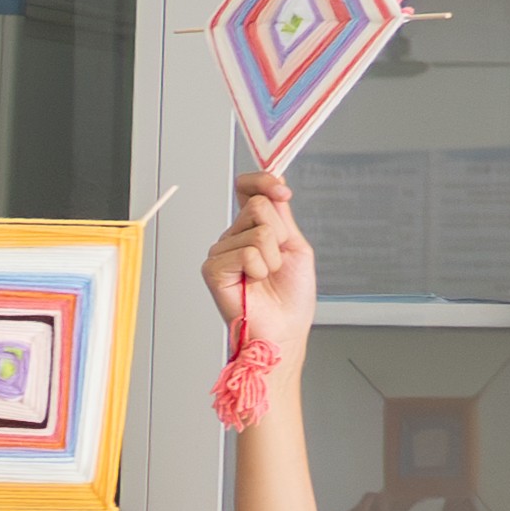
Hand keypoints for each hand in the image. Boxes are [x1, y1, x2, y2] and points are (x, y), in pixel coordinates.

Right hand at [205, 169, 313, 369]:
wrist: (284, 329)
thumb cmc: (290, 298)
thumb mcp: (295, 246)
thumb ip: (282, 216)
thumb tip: (276, 186)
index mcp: (252, 229)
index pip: (247, 189)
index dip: (263, 181)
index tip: (282, 190)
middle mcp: (233, 238)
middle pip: (257, 206)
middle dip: (280, 233)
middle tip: (277, 260)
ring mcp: (220, 253)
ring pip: (256, 231)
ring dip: (272, 257)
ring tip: (266, 276)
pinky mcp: (213, 269)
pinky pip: (244, 252)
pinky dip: (259, 268)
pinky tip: (253, 282)